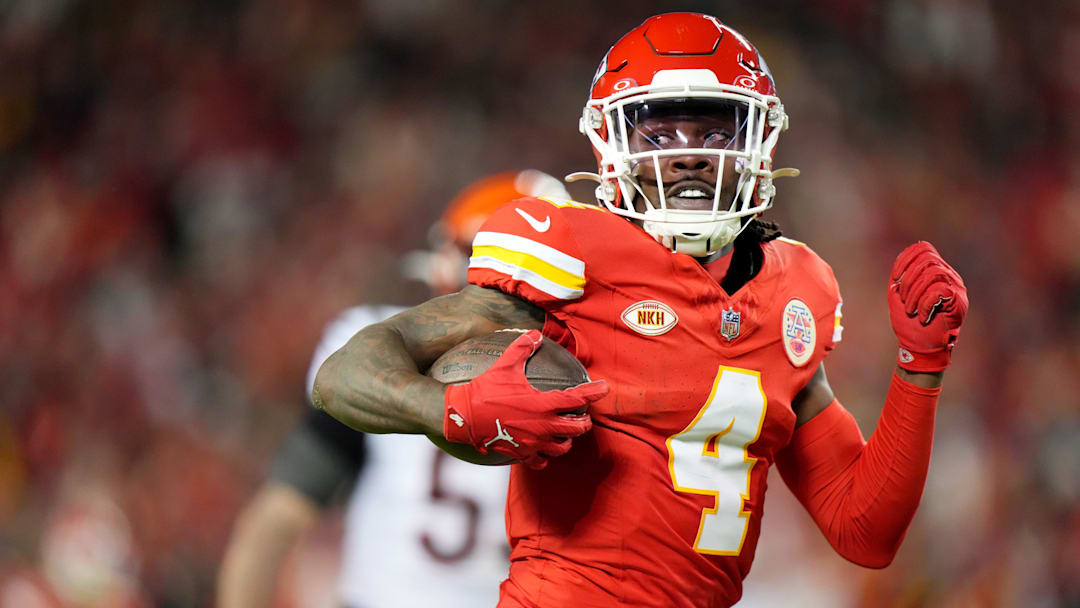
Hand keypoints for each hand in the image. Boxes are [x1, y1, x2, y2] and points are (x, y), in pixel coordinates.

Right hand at [442, 330, 608, 468]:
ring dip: (568, 440)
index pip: (577, 399)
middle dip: (584, 421)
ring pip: (562, 448)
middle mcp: (543, 426)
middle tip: (583, 415)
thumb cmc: (486, 390)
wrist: (464, 416)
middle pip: (577, 428)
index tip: (604, 388)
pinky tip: (542, 449)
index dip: (593, 392)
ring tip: (565, 433)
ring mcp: (533, 443)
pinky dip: (545, 457)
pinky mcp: (521, 453)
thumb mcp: (505, 365)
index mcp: (543, 404)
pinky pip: (541, 462)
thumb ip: (522, 348)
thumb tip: (534, 334)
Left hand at [888, 242, 968, 372]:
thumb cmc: (909, 323)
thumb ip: (901, 276)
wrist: (919, 348)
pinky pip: (939, 291)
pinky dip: (924, 304)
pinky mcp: (959, 302)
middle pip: (928, 259)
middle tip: (903, 301)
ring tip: (911, 310)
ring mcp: (956, 288)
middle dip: (908, 280)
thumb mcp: (899, 295)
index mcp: (935, 272)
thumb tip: (903, 259)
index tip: (894, 277)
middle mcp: (949, 276)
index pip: (924, 249)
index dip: (906, 258)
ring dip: (915, 293)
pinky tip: (922, 317)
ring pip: (933, 274)